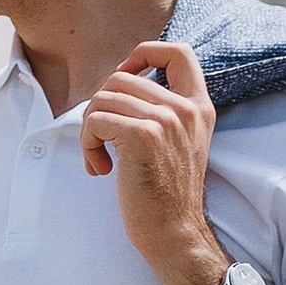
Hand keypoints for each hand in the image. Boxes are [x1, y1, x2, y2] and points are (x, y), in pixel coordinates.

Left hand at [81, 40, 226, 284]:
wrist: (174, 233)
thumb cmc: (166, 193)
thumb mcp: (177, 142)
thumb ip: (162, 110)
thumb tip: (117, 83)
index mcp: (199, 106)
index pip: (178, 50)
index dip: (143, 54)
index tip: (125, 80)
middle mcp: (187, 108)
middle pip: (121, 78)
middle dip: (100, 108)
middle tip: (102, 142)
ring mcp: (167, 120)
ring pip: (102, 98)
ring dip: (90, 129)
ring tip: (99, 158)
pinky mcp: (143, 136)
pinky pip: (95, 120)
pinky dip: (87, 144)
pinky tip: (99, 169)